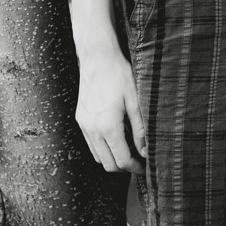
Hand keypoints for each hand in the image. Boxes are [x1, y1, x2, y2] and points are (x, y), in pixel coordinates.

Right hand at [74, 36, 145, 173]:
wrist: (96, 57)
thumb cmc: (118, 74)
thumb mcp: (135, 101)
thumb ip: (140, 129)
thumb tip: (145, 152)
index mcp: (108, 126)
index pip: (121, 160)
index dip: (135, 168)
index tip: (145, 167)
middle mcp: (92, 129)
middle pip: (108, 164)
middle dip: (124, 167)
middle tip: (138, 161)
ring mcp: (84, 124)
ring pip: (98, 156)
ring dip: (112, 158)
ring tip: (128, 149)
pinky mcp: (81, 118)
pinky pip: (90, 143)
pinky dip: (102, 148)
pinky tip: (115, 137)